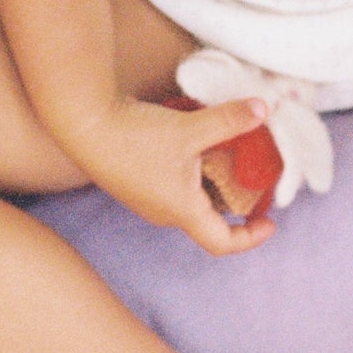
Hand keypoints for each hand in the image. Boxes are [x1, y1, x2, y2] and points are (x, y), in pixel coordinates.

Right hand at [74, 94, 276, 255]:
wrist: (82, 124)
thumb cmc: (134, 136)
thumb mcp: (189, 129)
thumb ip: (229, 121)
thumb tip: (263, 109)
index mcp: (181, 211)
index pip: (222, 243)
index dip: (251, 237)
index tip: (270, 221)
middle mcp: (164, 212)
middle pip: (209, 218)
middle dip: (235, 199)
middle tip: (255, 175)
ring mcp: (148, 198)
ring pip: (191, 198)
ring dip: (213, 180)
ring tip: (229, 153)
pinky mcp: (136, 179)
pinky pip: (175, 183)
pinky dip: (194, 168)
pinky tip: (196, 140)